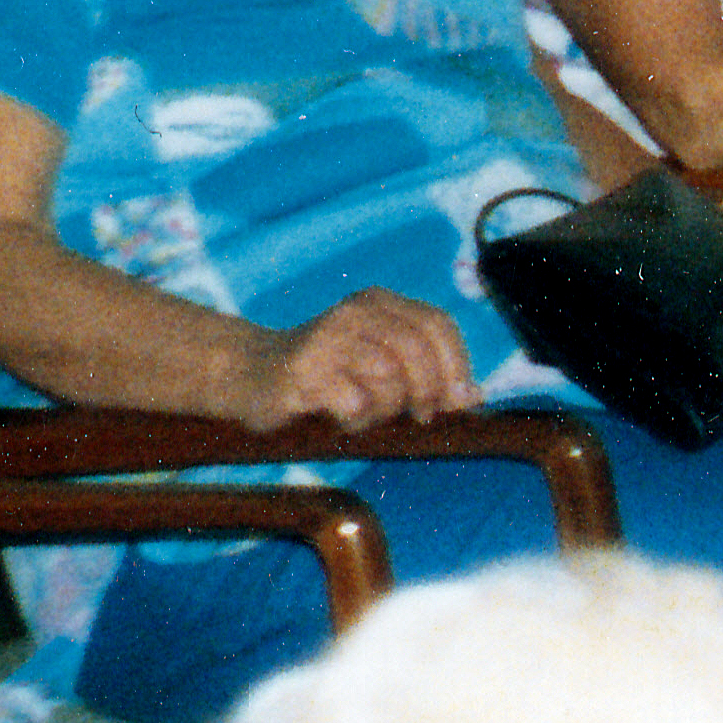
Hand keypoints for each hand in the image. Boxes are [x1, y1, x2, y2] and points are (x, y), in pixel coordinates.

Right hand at [251, 286, 481, 432]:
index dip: (457, 365)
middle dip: (428, 390)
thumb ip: (428, 373)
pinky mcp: (302, 371)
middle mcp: (355, 312)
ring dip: (387, 408)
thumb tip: (474, 397)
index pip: (439, 325)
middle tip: (419, 416)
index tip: (459, 401)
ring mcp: (327, 338)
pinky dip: (357, 420)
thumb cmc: (327, 374)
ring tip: (368, 413)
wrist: (248, 375)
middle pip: (418, 350)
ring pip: (389, 376)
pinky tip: (341, 418)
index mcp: (380, 302)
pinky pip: (355, 403)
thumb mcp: (381, 364)